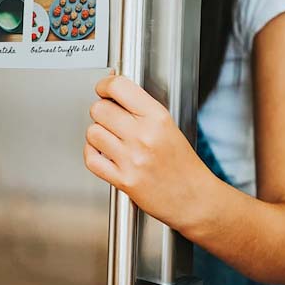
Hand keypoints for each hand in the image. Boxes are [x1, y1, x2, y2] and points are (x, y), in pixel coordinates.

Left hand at [84, 75, 214, 229]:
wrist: (193, 198)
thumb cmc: (183, 165)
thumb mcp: (169, 126)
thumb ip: (141, 108)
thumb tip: (114, 89)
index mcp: (157, 118)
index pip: (119, 87)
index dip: (105, 85)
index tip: (104, 89)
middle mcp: (144, 136)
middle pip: (100, 109)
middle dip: (101, 111)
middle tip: (109, 118)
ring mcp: (132, 158)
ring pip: (92, 132)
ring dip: (97, 134)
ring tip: (110, 139)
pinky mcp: (123, 180)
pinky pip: (91, 159)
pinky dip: (92, 154)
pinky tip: (103, 153)